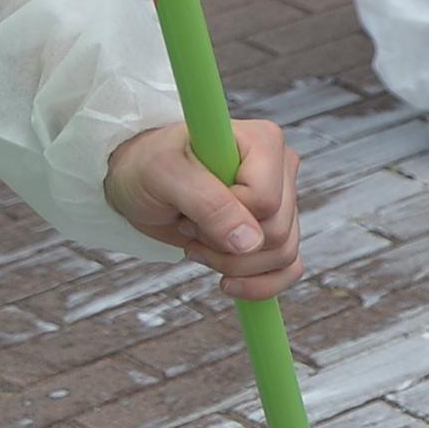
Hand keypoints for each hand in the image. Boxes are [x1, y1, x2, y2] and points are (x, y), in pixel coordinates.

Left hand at [106, 114, 300, 300]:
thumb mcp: (164, 175)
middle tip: (187, 229)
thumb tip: (250, 242)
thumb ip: (208, 204)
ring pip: (282, 254)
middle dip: (225, 246)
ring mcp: (283, 201)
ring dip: (233, 265)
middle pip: (277, 233)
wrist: (139, 181)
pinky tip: (228, 283)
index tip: (189, 205)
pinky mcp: (277, 230)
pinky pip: (289, 269)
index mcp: (263, 141)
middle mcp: (280, 169)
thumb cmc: (147, 166)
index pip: (266, 200)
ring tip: (196, 245)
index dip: (225, 216)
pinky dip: (260, 285)